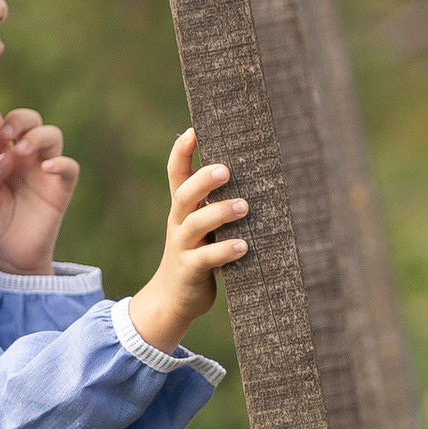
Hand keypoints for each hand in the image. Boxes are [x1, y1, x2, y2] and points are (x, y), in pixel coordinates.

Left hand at [0, 103, 82, 274]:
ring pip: (52, 135)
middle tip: (5, 133)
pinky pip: (69, 167)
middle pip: (31, 120)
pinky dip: (60, 163)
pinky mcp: (61, 188)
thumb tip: (5, 156)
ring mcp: (45, 170)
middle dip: (19, 119)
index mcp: (1, 154)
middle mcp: (25, 157)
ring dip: (37, 136)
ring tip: (21, 150)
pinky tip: (45, 168)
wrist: (10, 256)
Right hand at [128, 129, 247, 353]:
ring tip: (244, 206)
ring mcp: (182, 246)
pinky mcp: (190, 270)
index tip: (194, 130)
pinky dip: (224, 251)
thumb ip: (215, 204)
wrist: (173, 298)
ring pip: (195, 224)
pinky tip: (244, 246)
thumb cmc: (198, 254)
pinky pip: (206, 258)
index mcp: (182, 208)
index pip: (176, 173)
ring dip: (219, 212)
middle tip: (227, 169)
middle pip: (184, 194)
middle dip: (204, 179)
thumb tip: (254, 174)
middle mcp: (178, 222)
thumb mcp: (202, 226)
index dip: (181, 152)